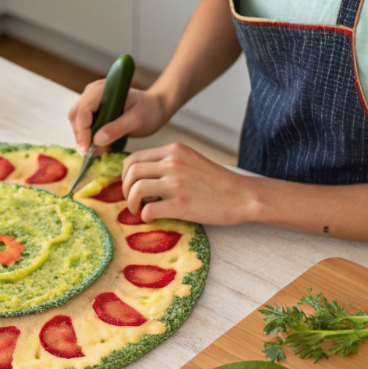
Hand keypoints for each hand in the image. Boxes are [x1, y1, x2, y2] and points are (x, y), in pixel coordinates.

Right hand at [68, 83, 170, 154]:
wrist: (156, 107)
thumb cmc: (150, 110)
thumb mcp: (137, 120)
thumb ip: (118, 128)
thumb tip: (97, 140)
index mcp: (102, 90)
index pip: (83, 111)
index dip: (83, 132)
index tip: (88, 150)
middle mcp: (93, 93)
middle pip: (76, 115)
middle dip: (81, 136)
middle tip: (89, 154)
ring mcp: (92, 101)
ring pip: (77, 121)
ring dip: (83, 138)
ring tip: (97, 152)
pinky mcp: (94, 110)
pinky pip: (84, 124)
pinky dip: (88, 137)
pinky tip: (98, 147)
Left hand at [121, 143, 253, 225]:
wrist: (242, 195)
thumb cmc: (216, 181)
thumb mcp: (191, 160)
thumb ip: (168, 162)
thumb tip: (140, 176)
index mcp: (174, 150)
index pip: (134, 158)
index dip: (125, 174)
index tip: (129, 185)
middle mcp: (173, 163)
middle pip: (131, 172)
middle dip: (125, 189)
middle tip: (132, 200)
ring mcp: (176, 184)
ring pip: (136, 190)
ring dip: (132, 203)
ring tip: (138, 210)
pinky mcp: (181, 205)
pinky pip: (149, 211)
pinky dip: (145, 216)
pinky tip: (152, 218)